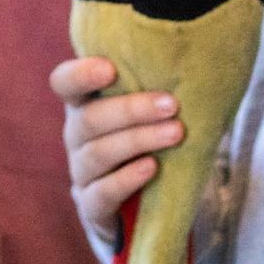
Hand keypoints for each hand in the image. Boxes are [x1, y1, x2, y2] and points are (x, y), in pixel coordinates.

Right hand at [52, 55, 181, 263]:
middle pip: (90, 118)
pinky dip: (127, 179)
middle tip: (171, 105)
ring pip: (99, 153)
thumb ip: (156, 85)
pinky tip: (152, 168)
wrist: (138, 197)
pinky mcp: (91, 204)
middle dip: (132, 110)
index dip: (81, 74)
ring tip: (176, 134)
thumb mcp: (146, 109)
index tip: (111, 68)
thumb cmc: (147, 136)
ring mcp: (81, 170)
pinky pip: (102, 192)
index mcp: (84, 103)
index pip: (65, 82)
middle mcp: (76, 134)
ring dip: (139, 140)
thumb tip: (197, 60)